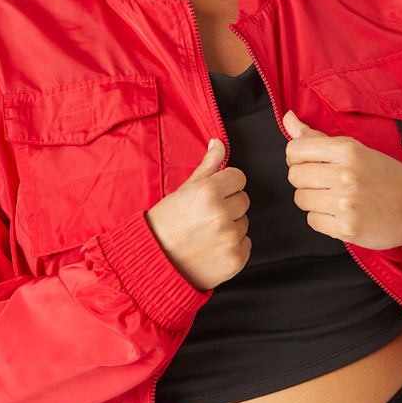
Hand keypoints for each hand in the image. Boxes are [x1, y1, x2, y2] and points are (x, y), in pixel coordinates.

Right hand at [146, 140, 251, 290]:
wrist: (155, 258)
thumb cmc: (167, 223)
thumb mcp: (185, 189)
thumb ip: (208, 165)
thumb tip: (219, 143)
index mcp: (209, 192)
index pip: (239, 178)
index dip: (226, 185)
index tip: (213, 195)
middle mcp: (221, 214)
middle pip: (244, 200)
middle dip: (229, 205)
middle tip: (206, 216)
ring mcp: (229, 238)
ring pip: (244, 223)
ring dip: (230, 226)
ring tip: (207, 232)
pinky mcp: (235, 259)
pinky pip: (246, 244)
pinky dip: (233, 247)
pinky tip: (213, 247)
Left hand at [282, 111, 401, 259]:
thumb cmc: (386, 177)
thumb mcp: (355, 150)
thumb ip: (316, 137)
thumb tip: (288, 118)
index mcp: (348, 150)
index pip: (295, 149)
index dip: (297, 157)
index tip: (310, 161)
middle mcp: (346, 175)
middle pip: (294, 176)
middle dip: (305, 179)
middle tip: (325, 181)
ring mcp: (347, 203)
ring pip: (301, 199)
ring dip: (313, 200)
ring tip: (335, 197)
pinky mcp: (347, 228)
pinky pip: (312, 221)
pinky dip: (322, 218)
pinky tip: (340, 212)